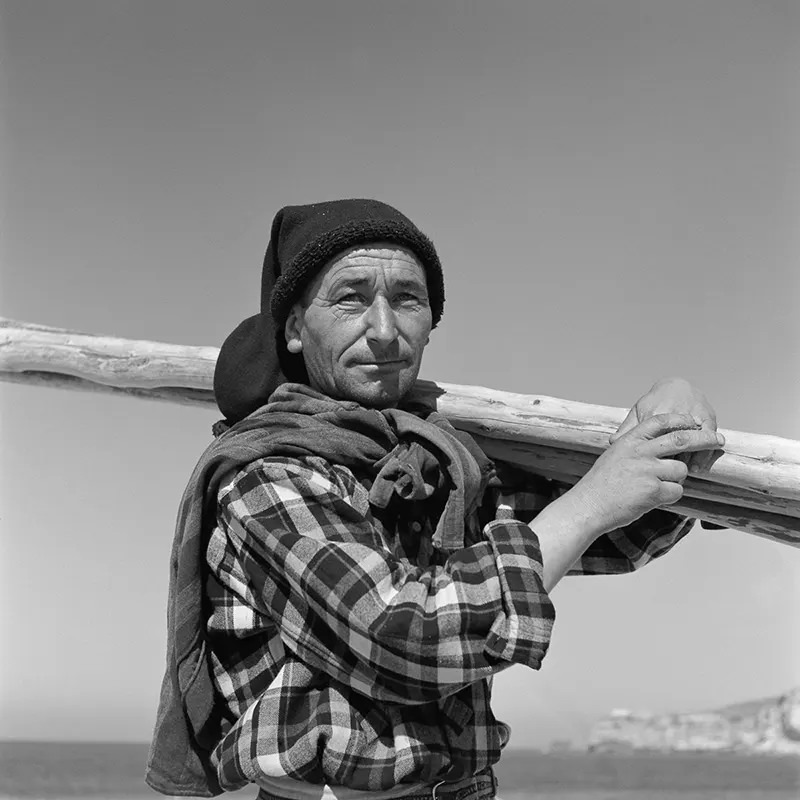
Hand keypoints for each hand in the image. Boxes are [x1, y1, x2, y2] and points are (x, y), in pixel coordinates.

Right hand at [570, 413, 724, 533]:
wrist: (588, 505)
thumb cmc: (601, 484)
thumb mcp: (615, 456)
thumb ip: (636, 448)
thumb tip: (662, 446)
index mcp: (629, 440)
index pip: (660, 421)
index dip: (679, 419)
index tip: (693, 420)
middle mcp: (640, 451)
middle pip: (681, 439)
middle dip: (703, 439)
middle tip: (718, 439)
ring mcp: (647, 470)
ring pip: (681, 470)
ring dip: (676, 480)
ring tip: (657, 487)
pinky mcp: (653, 490)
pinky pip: (676, 491)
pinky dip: (669, 497)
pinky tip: (653, 499)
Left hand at [610, 377, 718, 472]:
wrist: (678, 386)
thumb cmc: (655, 402)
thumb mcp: (639, 412)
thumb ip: (627, 428)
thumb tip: (612, 442)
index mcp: (655, 414)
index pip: (653, 439)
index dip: (651, 458)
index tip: (646, 472)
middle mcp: (675, 413)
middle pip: (674, 443)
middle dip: (670, 462)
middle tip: (664, 478)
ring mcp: (693, 416)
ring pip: (692, 443)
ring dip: (687, 461)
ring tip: (680, 477)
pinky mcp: (708, 418)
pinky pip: (708, 439)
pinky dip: (704, 455)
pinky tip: (696, 468)